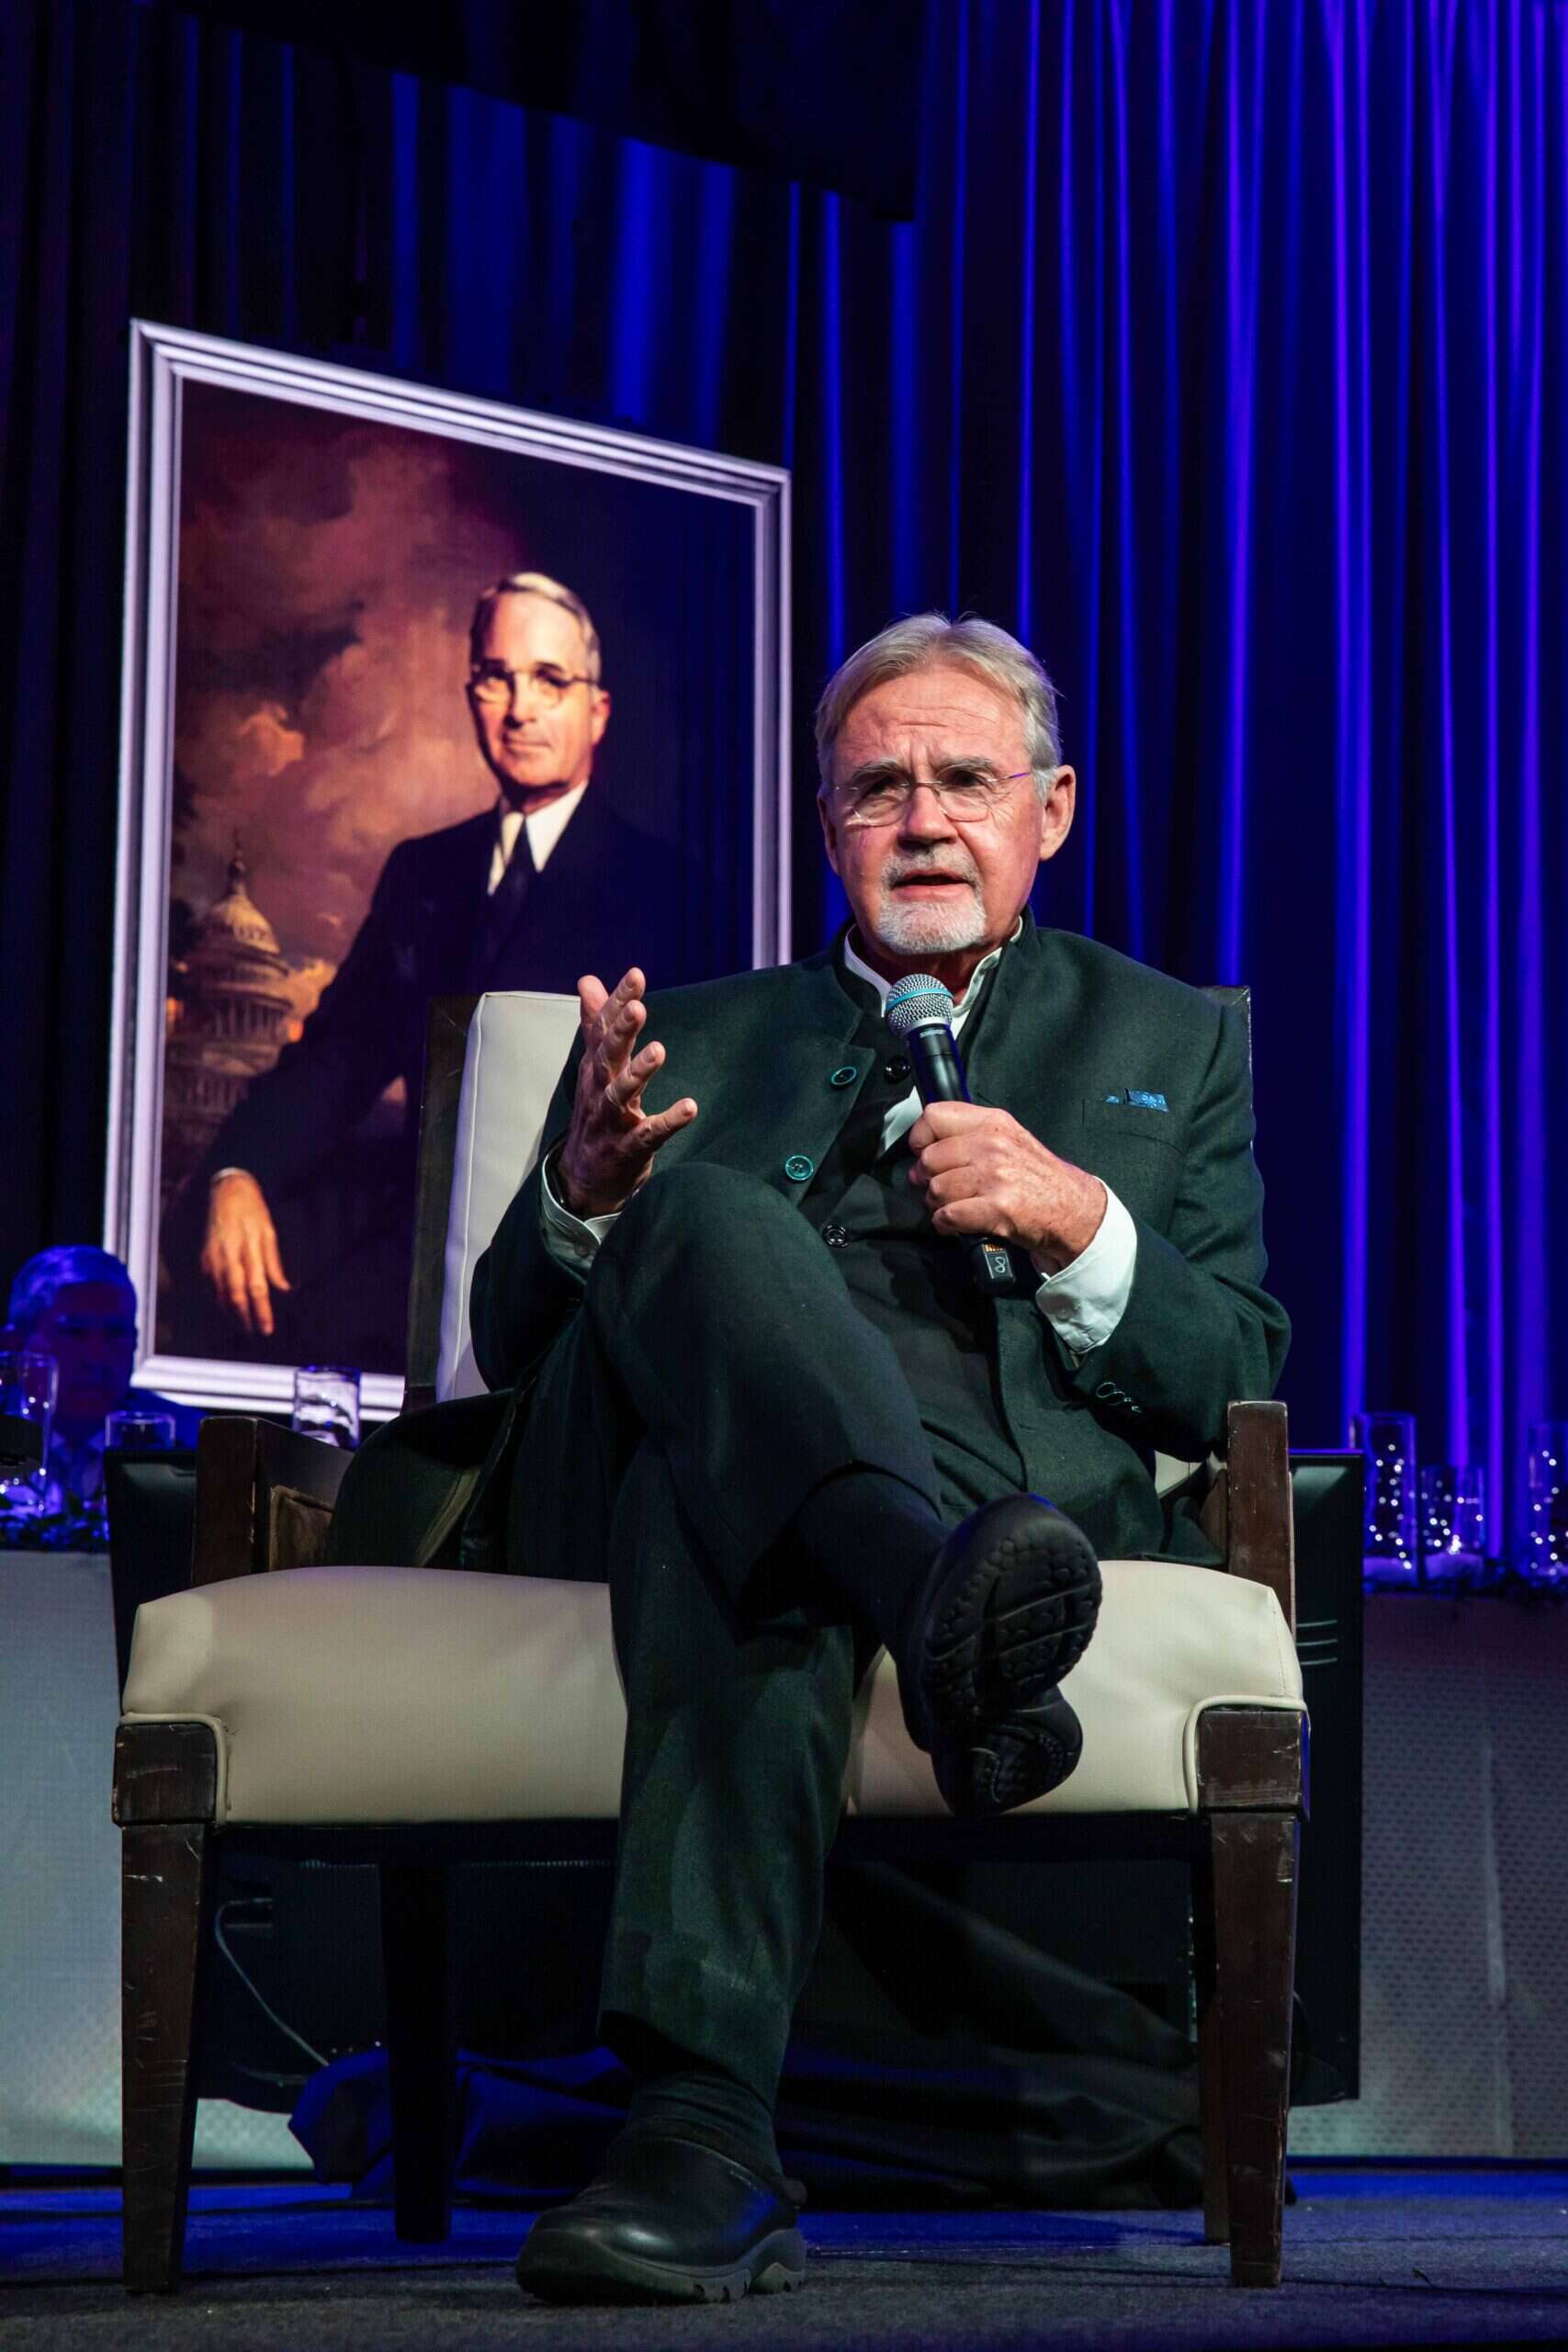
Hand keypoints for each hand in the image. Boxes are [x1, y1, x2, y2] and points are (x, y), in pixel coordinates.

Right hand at [201, 1170, 291, 1335]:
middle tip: (255, 1333)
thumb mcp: (269, 1232)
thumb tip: (284, 1289)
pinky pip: (211, 1285)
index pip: (257, 1287)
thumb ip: (274, 1263)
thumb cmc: (253, 1210)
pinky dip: (219, 1300)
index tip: (267, 1327)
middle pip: (236, 1295)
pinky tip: (228, 1309)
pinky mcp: (204, 1258)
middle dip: (245, 1318)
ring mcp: (213, 1257)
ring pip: (220, 1293)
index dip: (261, 1310)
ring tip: (243, 1327)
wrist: (226, 1190)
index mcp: (249, 1247)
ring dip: (231, 1313)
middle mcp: (228, 1254)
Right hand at [556, 967, 697, 1218]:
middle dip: (621, 1031)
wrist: (584, 1177)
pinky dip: (668, 1122)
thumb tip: (588, 980)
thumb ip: (596, 1024)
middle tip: (638, 1007)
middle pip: (608, 1056)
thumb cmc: (596, 1113)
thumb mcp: (594, 1066)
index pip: (603, 1029)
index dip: (617, 1002)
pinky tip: (689, 1108)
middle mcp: (599, 1090)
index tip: (636, 975)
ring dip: (638, 1072)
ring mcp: (612, 1121)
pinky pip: (649, 1134)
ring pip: (621, 1094)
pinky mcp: (629, 1148)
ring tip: (659, 1050)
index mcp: (595, 1067)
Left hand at [907, 1103, 1105, 1273]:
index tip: (924, 1152)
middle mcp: (993, 1145)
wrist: (1074, 1210)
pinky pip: (948, 1215)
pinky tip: (955, 1223)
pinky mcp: (997, 1207)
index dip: (921, 1138)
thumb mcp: (1010, 1140)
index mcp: (993, 1123)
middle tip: (940, 1187)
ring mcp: (995, 1176)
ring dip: (938, 1204)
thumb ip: (972, 1135)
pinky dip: (945, 1224)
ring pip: (936, 1189)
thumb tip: (928, 1145)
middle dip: (928, 1179)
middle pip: (930, 1158)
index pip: (934, 1116)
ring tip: (954, 1205)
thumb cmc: (1040, 1179)